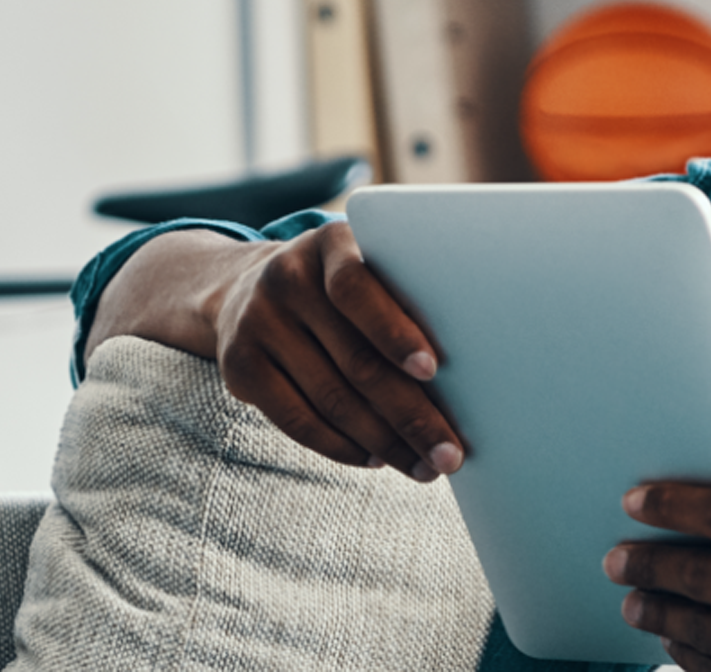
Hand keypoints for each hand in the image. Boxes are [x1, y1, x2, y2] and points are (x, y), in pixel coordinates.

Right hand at [90, 221, 463, 481]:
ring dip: (385, 442)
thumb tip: (472, 366)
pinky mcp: (238, 368)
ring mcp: (256, 324)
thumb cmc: (341, 283)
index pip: (358, 288)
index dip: (395, 331)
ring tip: (424, 466)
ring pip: (331, 400)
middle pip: (355, 360)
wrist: (246, 287)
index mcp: (329, 244)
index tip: (433, 370)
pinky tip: (377, 458)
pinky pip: (297, 421)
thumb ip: (405, 294)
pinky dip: (343, 446)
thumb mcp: (369, 264)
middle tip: (450, 453)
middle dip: (411, 414)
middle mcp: (285, 278)